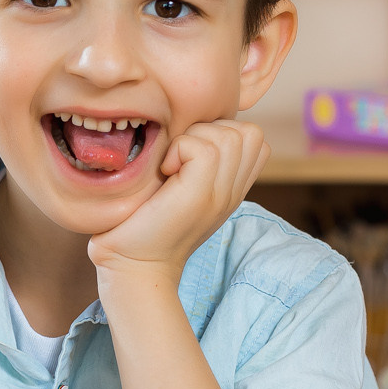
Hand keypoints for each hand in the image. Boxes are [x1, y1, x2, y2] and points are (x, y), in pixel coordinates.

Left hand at [87, 120, 267, 284]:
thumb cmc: (142, 223)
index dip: (222, 131)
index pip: (255, 138)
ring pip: (230, 135)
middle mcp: (233, 192)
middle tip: (181, 158)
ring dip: (194, 138)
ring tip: (172, 166)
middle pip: (249, 132)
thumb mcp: (178, 186)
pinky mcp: (201, 196)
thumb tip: (192, 124)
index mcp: (231, 189)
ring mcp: (222, 195)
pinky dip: (180, 150)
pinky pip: (204, 148)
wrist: (132, 265)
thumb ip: (195, 161)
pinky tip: (165, 172)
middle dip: (211, 130)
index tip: (189, 154)